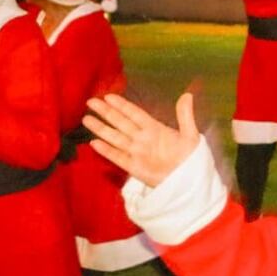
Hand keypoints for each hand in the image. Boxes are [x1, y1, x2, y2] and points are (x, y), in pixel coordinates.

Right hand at [85, 91, 202, 188]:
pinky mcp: (134, 167)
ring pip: (115, 137)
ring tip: (86, 119)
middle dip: (106, 112)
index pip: (134, 113)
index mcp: (155, 128)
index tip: (108, 96)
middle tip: (90, 101)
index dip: (122, 105)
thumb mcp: (190, 135)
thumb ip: (185, 116)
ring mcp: (137, 152)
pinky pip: (117, 157)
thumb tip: (187, 94)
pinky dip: (106, 150)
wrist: (189, 180)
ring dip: (101, 128)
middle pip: (120, 122)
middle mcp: (142, 138)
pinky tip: (94, 143)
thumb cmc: (190, 158)